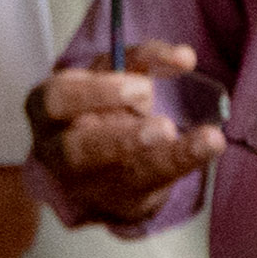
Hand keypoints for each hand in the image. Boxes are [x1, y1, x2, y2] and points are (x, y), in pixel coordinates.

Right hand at [30, 42, 224, 224]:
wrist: (94, 155)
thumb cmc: (100, 104)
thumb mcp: (112, 72)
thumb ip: (143, 58)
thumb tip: (183, 56)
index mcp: (47, 107)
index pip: (57, 99)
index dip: (98, 92)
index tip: (144, 85)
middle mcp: (57, 150)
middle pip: (77, 150)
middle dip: (123, 139)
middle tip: (166, 126)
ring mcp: (84, 182)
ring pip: (118, 177)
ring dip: (164, 159)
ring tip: (206, 139)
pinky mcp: (117, 201)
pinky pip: (149, 187)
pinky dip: (183, 163)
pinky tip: (209, 145)